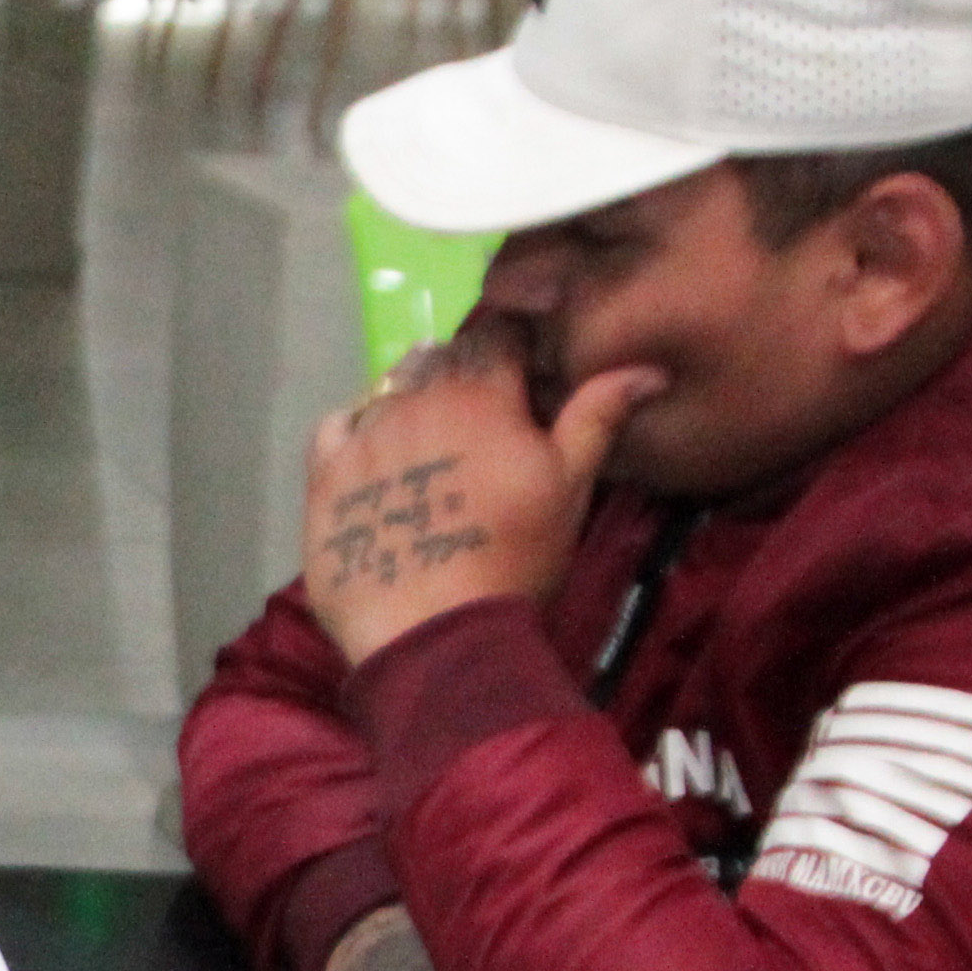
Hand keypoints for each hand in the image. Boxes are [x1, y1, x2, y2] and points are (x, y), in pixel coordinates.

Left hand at [294, 322, 665, 664]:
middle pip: (439, 360)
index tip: (521, 371)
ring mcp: (364, 436)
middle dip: (461, 371)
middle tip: (479, 412)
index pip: (496, 335)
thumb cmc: (516, 557)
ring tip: (429, 430)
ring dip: (410, 395)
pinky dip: (355, 426)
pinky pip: (335, 426)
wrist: (436, 635)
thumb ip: (598, 416)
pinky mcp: (324, 477)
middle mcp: (416, 399)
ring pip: (388, 388)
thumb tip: (648, 367)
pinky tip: (373, 448)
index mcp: (481, 393)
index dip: (510, 346)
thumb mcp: (569, 486)